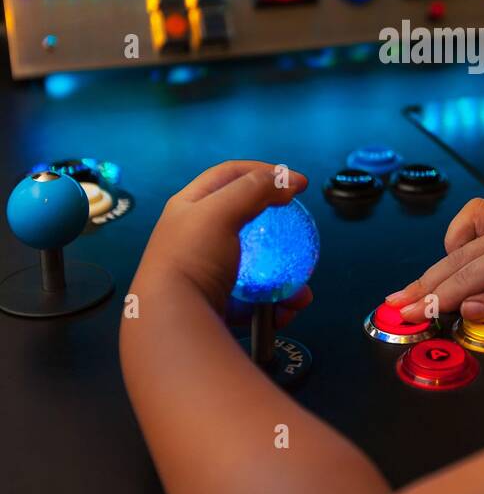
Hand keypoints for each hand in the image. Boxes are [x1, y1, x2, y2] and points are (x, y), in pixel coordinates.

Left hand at [134, 161, 312, 314]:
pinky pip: (254, 298)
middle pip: (246, 220)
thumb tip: (287, 181)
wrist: (174, 322)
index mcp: (189, 207)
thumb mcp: (220, 212)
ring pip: (257, 264)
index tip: (295, 182)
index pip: (230, 175)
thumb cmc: (191, 260)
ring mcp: (208, 271)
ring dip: (284, 275)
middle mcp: (195, 237)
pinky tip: (286, 309)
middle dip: (278, 226)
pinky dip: (274, 303)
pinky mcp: (218, 302)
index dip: (264, 171)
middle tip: (299, 230)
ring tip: (300, 289)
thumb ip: (255, 189)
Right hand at [387, 197, 483, 324]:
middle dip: (421, 286)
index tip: (405, 316)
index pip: (461, 283)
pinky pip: (474, 229)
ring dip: (434, 270)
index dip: (431, 302)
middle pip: (452, 264)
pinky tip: (456, 261)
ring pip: (459, 251)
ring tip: (413, 291)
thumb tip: (467, 308)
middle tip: (393, 306)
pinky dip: (458, 244)